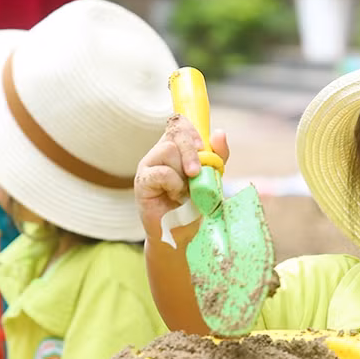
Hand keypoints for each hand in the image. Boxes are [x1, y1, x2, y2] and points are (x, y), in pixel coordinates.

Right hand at [134, 114, 229, 239]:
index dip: (191, 130)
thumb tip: (218, 133)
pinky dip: (174, 184)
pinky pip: (160, 172)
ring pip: (168, 151)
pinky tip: (176, 197)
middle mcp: (159, 153)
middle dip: (191, 151)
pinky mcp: (141, 182)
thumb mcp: (212, 179)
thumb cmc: (195, 205)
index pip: (180, 124)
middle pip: (175, 133)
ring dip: (184, 173)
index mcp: (176, 148)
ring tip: (186, 191)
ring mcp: (148, 166)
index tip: (202, 147)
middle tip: (197, 172)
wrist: (182, 234)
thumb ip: (217, 157)